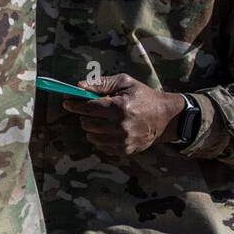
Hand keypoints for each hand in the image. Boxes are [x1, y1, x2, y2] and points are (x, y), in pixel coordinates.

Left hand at [62, 73, 184, 154]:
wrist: (166, 117)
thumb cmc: (143, 96)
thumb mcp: (125, 82)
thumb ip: (100, 83)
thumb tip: (78, 86)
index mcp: (120, 107)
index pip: (88, 108)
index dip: (75, 105)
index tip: (67, 102)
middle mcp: (121, 126)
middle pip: (87, 123)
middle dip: (85, 115)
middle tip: (91, 110)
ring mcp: (123, 140)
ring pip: (91, 136)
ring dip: (92, 127)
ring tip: (102, 120)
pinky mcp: (125, 150)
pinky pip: (101, 145)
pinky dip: (100, 137)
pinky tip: (109, 129)